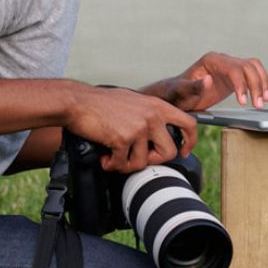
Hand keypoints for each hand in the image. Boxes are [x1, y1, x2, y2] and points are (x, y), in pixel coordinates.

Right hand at [65, 86, 196, 173]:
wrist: (77, 102)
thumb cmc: (101, 103)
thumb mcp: (134, 102)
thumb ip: (149, 115)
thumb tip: (158, 136)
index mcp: (157, 106)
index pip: (189, 123)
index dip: (190, 141)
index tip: (183, 151)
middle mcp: (152, 116)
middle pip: (169, 152)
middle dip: (152, 161)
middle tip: (135, 158)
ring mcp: (138, 127)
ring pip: (143, 162)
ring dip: (126, 164)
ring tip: (113, 156)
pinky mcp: (123, 138)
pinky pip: (122, 164)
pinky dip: (111, 165)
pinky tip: (104, 157)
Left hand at [142, 52, 267, 111]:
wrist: (176, 96)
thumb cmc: (176, 94)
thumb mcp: (181, 93)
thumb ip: (194, 86)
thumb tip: (208, 79)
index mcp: (211, 60)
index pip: (234, 69)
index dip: (242, 85)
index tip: (244, 103)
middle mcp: (223, 60)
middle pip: (248, 68)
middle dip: (257, 86)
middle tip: (259, 105)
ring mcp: (230, 67)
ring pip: (255, 69)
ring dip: (264, 84)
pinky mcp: (235, 77)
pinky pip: (254, 76)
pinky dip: (264, 86)